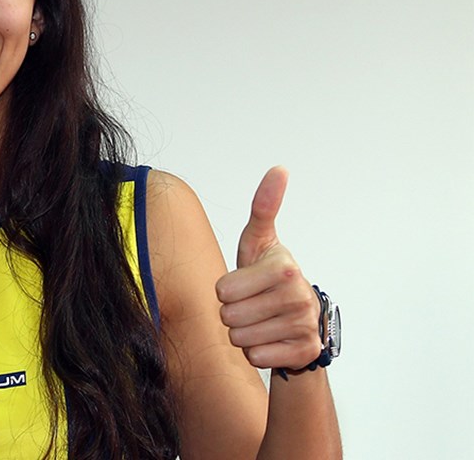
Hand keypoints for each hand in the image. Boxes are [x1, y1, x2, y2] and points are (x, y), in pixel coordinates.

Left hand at [215, 167, 321, 370]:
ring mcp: (304, 325)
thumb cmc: (267, 276)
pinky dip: (258, 353)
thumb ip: (264, 207)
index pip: (222, 290)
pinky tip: (272, 339)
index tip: (246, 283)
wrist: (299, 320)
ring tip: (262, 320)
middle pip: (228, 317)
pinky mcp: (304, 351)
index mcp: (284, 266)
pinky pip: (256, 358)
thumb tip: (279, 168)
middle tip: (253, 304)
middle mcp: (299, 295)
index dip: (226, 290)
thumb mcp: (259, 242)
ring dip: (244, 334)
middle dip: (234, 313)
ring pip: (240, 340)